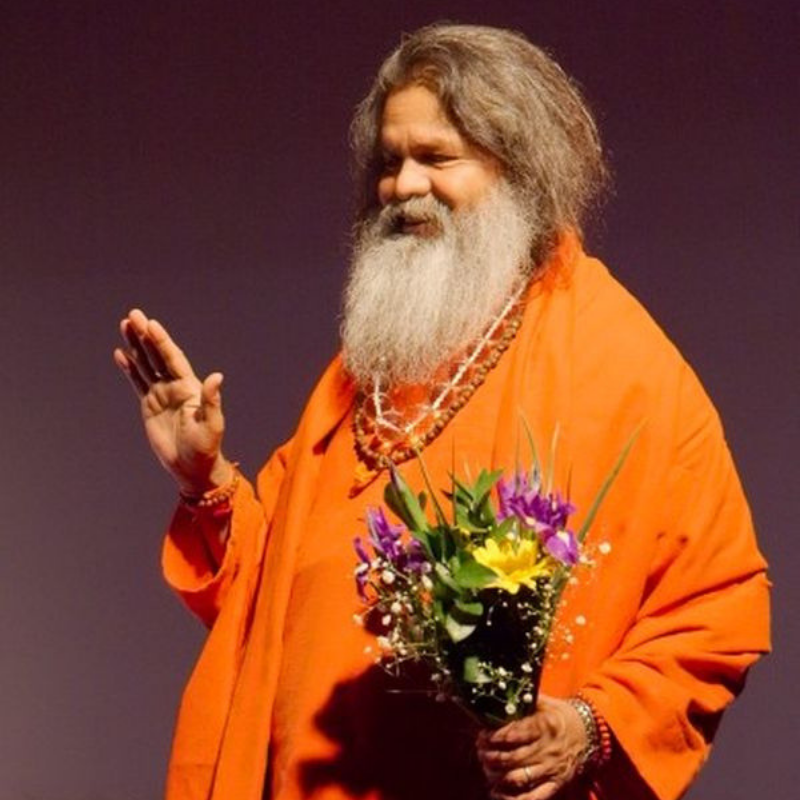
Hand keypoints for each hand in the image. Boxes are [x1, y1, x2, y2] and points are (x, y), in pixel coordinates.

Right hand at [113, 308, 232, 493]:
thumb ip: (211, 400)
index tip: (151, 324)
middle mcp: (175, 386)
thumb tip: (217, 376)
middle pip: (157, 355)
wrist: (192, 467)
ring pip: (146, 364)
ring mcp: (161, 394)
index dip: (162, 342)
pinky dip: (129, 367)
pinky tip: (121, 353)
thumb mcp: (212, 423)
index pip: (173, 359)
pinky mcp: (150, 405)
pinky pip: (138, 382)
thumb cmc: (206, 447)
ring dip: (136, 345)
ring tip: (125, 325)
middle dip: (146, 335)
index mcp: (190, 387)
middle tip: (133, 314)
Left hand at [476, 695, 585, 799]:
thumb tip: (500, 694)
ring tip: (486, 768)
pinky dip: (514, 799)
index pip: (515, 734)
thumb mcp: (545, 702)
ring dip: (497, 775)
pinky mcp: (555, 783)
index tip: (482, 735)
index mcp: (544, 726)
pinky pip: (534, 797)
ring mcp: (551, 768)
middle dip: (491, 756)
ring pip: (518, 777)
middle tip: (480, 751)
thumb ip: (524, 700)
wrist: (589, 733)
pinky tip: (497, 794)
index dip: (494, 736)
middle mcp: (547, 749)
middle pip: (513, 757)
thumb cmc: (561, 715)